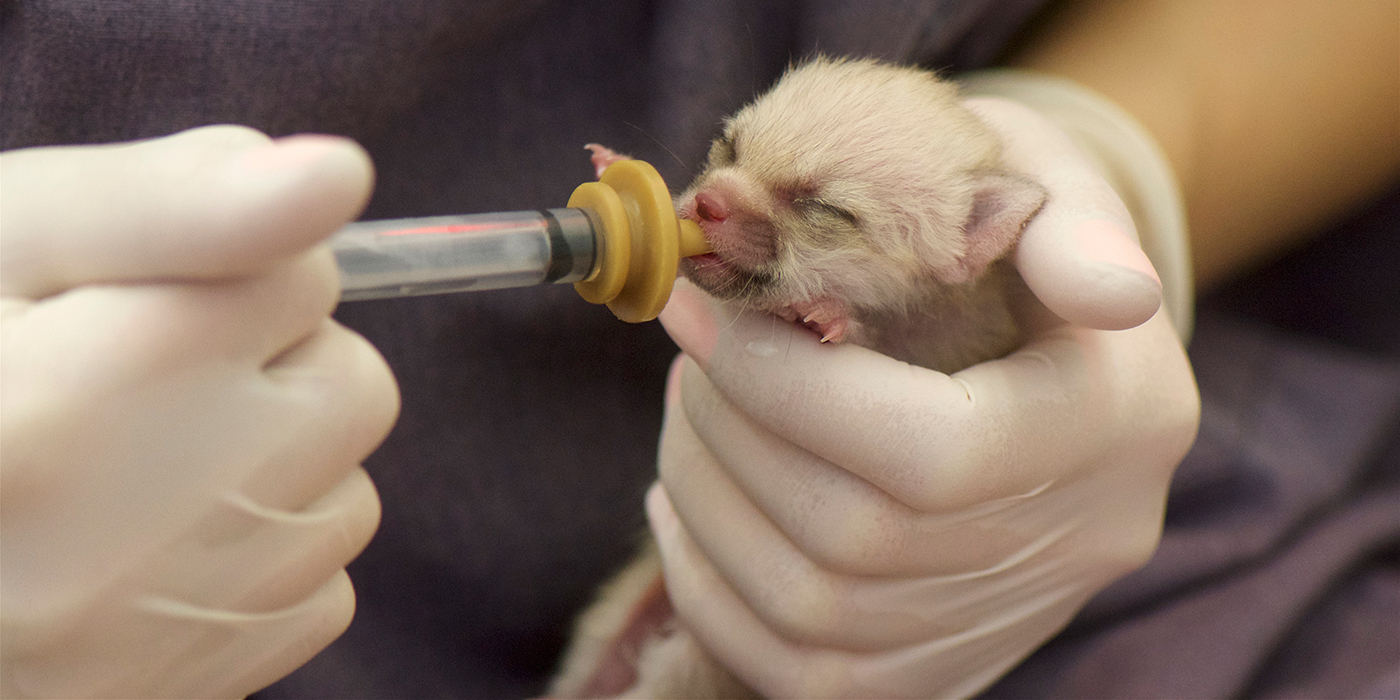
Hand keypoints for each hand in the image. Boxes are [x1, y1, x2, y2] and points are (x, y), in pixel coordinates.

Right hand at [0, 126, 398, 698]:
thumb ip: (168, 202)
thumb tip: (337, 178)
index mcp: (97, 385)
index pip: (305, 276)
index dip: (231, 271)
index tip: (144, 299)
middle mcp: (156, 521)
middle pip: (354, 387)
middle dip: (275, 366)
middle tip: (144, 380)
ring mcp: (178, 626)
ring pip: (346, 496)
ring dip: (272, 467)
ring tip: (130, 470)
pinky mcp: (194, 692)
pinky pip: (319, 594)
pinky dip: (257, 562)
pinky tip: (142, 552)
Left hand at [649, 97, 1199, 697]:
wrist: (1052, 333)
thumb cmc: (1012, 226)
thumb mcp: (1046, 186)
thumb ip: (1067, 233)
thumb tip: (1112, 288)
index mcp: (1118, 419)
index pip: (931, 452)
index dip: (785, 389)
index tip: (701, 311)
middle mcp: (1075, 541)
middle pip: (854, 539)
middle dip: (729, 432)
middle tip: (686, 347)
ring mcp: (1007, 616)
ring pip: (808, 610)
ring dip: (706, 499)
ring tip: (686, 406)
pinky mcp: (942, 659)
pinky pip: (798, 669)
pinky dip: (713, 585)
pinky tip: (687, 499)